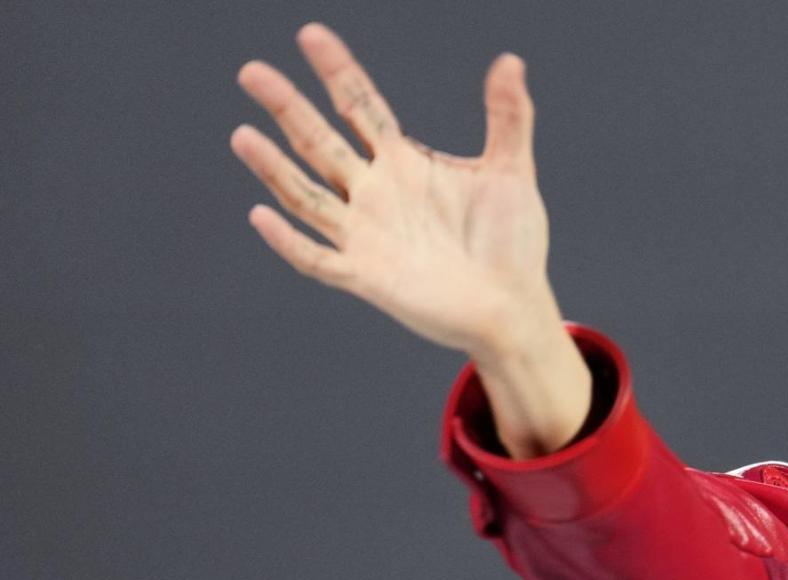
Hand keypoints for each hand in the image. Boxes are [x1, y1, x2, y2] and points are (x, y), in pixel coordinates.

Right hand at [231, 22, 561, 359]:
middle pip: (319, 142)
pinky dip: (288, 241)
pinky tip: (262, 216)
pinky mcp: (366, 277)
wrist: (514, 307)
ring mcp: (365, 236)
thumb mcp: (512, 171)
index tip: (310, 34)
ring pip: (307, 196)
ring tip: (242, 136)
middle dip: (287, 107)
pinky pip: (317, 259)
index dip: (337, 71)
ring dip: (274, 169)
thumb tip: (510, 61)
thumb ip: (508, 116)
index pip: (359, 107)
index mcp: (402, 163)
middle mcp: (374, 194)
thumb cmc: (511, 244)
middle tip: (251, 71)